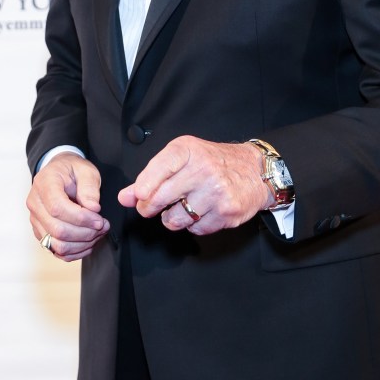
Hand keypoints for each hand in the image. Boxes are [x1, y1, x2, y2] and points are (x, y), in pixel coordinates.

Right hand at [27, 153, 108, 261]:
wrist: (59, 172)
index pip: (57, 208)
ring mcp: (36, 220)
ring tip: (98, 234)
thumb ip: (89, 187)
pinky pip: (56, 251)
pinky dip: (75, 252)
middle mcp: (35, 203)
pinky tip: (88, 243)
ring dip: (81, 244)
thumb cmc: (73, 170)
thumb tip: (92, 209)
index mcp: (44, 184)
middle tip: (103, 227)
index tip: (99, 219)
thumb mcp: (86, 170)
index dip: (81, 218)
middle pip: (57, 229)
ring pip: (56, 244)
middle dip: (85, 233)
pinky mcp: (41, 232)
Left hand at [118, 136, 271, 234]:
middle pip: (160, 198)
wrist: (254, 170)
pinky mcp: (227, 212)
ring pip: (175, 219)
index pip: (159, 168)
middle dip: (149, 207)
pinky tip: (202, 212)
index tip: (139, 195)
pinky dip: (194, 225)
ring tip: (183, 207)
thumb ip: (151, 177)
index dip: (144, 185)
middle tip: (151, 207)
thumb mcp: (182, 159)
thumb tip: (125, 197)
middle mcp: (203, 169)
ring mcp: (216, 191)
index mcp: (188, 150)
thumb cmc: (213, 162)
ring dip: (173, 219)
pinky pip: (196, 229)